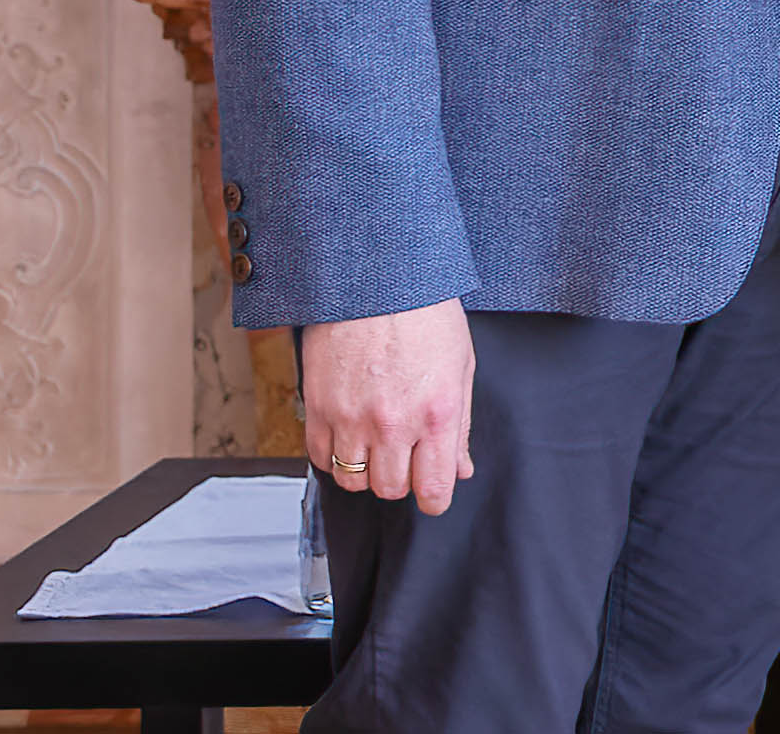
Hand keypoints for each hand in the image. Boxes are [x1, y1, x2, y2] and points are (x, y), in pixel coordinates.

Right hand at [300, 300, 474, 514]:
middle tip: (405, 457)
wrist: (377, 280)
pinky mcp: (318, 407)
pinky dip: (334, 456)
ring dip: (366, 470)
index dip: (434, 499)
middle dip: (401, 480)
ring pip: (353, 480)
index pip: (432, 488)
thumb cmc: (426, 315)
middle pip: (390, 489)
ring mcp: (352, 417)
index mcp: (436, 412)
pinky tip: (348, 435)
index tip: (433, 496)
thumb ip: (459, 425)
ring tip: (375, 445)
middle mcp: (393, 422)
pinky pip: (320, 458)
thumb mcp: (461, 367)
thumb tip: (460, 469)